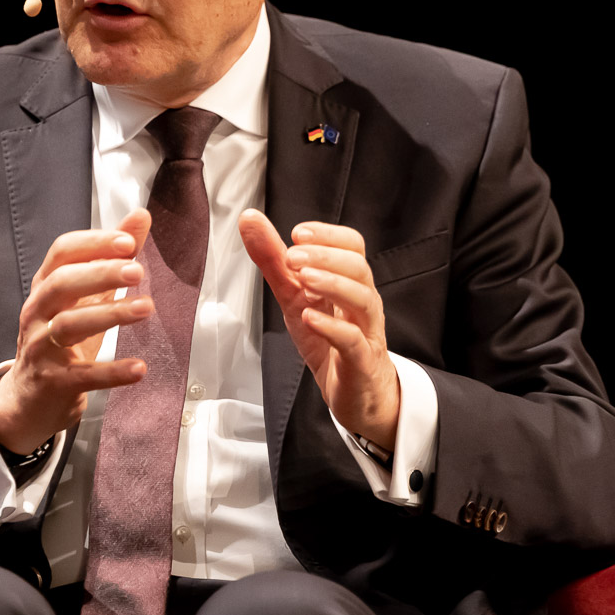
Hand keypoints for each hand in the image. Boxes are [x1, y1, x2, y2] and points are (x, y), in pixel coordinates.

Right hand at [0, 208, 153, 453]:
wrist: (29, 399)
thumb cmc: (61, 341)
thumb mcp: (85, 298)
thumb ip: (111, 258)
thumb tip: (140, 217)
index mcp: (46, 286)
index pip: (62, 252)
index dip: (94, 243)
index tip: (128, 242)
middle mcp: (37, 312)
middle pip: (62, 283)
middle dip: (100, 274)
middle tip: (137, 272)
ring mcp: (41, 347)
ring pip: (69, 325)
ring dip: (110, 314)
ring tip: (147, 309)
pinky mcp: (53, 382)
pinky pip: (82, 374)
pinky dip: (112, 371)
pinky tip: (139, 368)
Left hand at [238, 211, 400, 445]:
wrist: (357, 394)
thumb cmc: (330, 341)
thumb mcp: (295, 298)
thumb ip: (274, 261)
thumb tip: (250, 220)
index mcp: (350, 282)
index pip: (352, 246)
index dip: (328, 235)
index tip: (297, 233)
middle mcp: (362, 302)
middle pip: (359, 268)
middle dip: (325, 256)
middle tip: (293, 254)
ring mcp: (365, 332)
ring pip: (362, 300)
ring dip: (332, 284)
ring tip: (304, 278)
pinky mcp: (360, 362)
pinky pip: (353, 341)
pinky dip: (332, 327)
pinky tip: (310, 318)